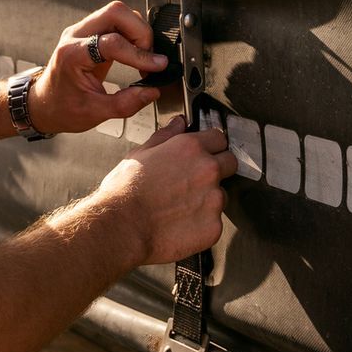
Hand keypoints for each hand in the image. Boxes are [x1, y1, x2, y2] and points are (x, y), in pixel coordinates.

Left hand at [29, 0, 168, 136]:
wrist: (44, 104)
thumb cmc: (62, 108)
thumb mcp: (94, 113)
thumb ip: (125, 104)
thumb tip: (152, 92)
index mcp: (72, 54)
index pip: (112, 43)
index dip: (139, 55)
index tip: (157, 66)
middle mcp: (76, 35)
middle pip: (115, 12)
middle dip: (140, 32)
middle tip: (149, 56)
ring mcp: (82, 30)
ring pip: (117, 12)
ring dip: (137, 31)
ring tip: (142, 57)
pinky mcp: (91, 31)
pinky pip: (116, 20)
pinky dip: (131, 33)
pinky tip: (135, 53)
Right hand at [92, 118, 234, 265]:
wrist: (121, 228)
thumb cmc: (125, 192)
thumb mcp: (140, 154)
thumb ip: (165, 136)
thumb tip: (178, 123)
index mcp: (190, 148)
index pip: (219, 138)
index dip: (211, 145)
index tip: (205, 152)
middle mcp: (207, 170)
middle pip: (230, 162)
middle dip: (218, 169)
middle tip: (194, 181)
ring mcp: (214, 199)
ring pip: (222, 195)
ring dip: (208, 199)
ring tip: (180, 207)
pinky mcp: (214, 226)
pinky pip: (214, 222)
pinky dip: (202, 224)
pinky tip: (180, 224)